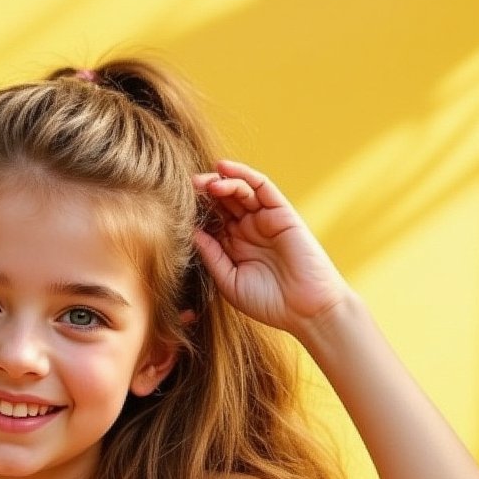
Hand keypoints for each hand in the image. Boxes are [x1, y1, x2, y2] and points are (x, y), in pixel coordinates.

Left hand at [192, 160, 351, 338]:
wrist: (305, 311)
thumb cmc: (268, 303)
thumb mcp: (229, 281)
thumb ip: (211, 256)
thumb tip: (191, 231)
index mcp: (234, 247)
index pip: (211, 221)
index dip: (194, 212)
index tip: (173, 207)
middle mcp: (248, 230)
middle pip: (222, 202)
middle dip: (203, 192)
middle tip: (185, 187)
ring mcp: (264, 220)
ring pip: (239, 191)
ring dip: (220, 182)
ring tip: (202, 182)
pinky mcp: (282, 213)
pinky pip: (262, 186)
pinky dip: (244, 174)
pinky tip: (223, 168)